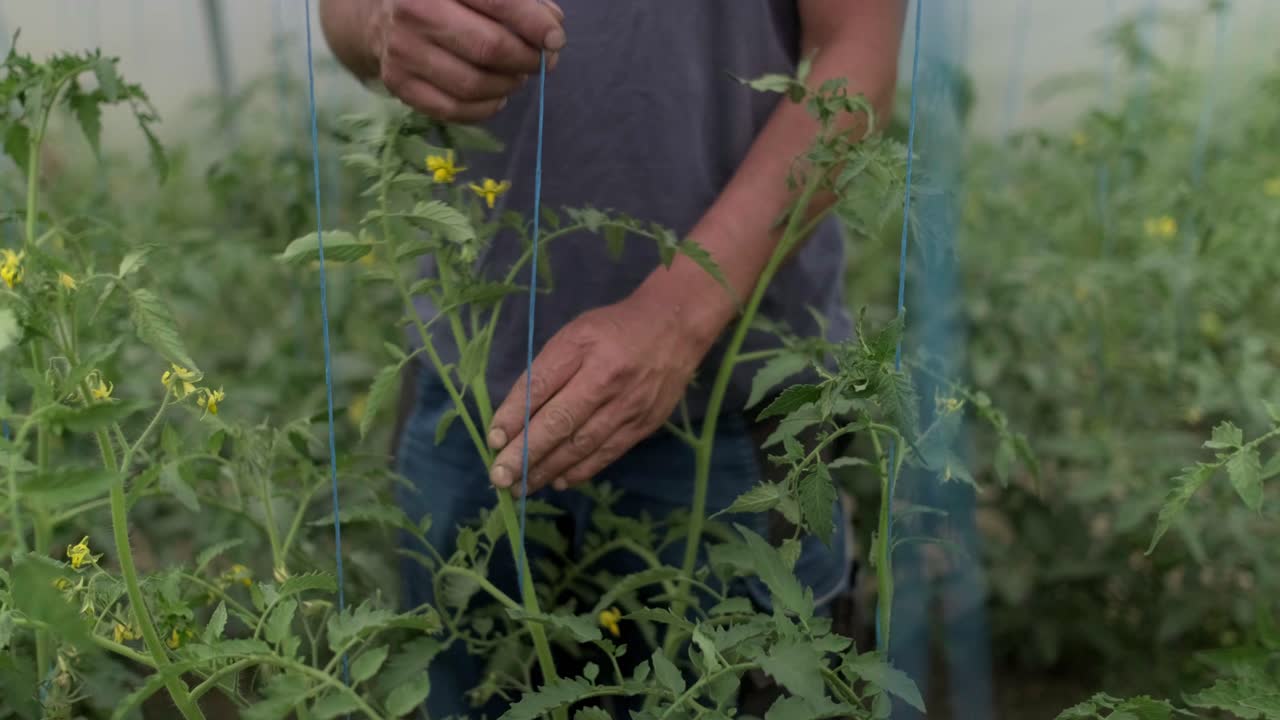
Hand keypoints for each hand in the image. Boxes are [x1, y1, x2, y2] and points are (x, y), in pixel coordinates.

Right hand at [370, 0, 565, 122]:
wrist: (382, 13)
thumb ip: (520, 0)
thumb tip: (552, 27)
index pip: (498, 1)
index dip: (534, 24)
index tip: (555, 38)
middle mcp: (415, 12)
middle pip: (489, 48)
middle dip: (526, 59)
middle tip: (540, 61)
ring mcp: (403, 50)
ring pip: (474, 84)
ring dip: (508, 85)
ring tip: (517, 76)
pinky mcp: (399, 83)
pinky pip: (454, 109)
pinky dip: (486, 108)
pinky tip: (496, 96)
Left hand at [486, 295, 714, 494]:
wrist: (675, 326)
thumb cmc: (614, 329)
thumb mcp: (575, 334)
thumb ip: (547, 370)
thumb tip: (515, 416)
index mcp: (583, 348)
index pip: (541, 386)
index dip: (514, 416)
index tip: (493, 439)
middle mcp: (606, 379)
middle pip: (560, 422)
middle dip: (526, 454)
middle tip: (500, 477)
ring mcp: (628, 405)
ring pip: (582, 445)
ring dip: (548, 469)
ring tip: (521, 486)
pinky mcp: (644, 424)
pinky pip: (607, 454)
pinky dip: (580, 471)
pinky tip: (558, 481)